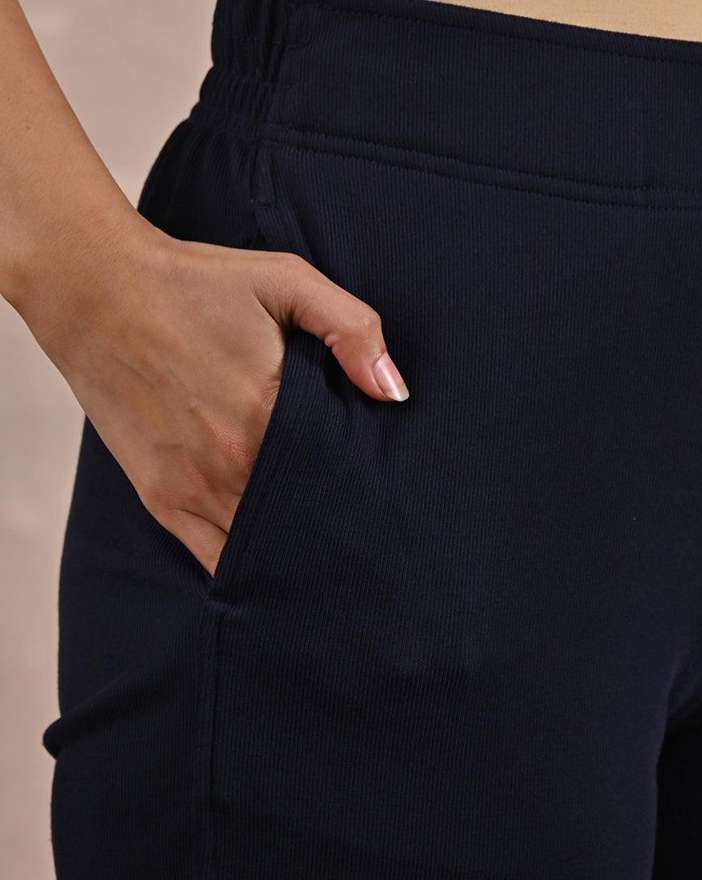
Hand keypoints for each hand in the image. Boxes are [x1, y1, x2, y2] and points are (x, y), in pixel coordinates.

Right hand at [16, 215, 408, 577]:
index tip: (381, 498)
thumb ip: (351, 328)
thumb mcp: (284, 280)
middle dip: (333, 528)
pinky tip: (271, 562)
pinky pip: (214, 557)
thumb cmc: (191, 282)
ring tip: (323, 551)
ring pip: (261, 548)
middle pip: (303, 522)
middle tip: (363, 533)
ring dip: (292, 550)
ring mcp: (192, 490)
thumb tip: (394, 392)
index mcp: (268, 419)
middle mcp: (231, 467)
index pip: (337, 483)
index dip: (362, 494)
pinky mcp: (160, 498)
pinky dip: (245, 563)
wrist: (93, 289)